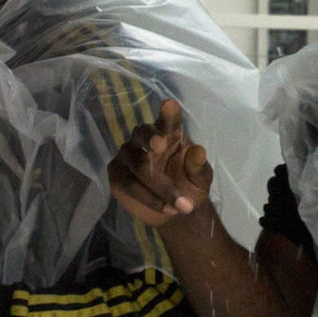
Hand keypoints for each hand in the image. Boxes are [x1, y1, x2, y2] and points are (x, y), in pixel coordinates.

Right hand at [109, 98, 213, 228]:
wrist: (174, 211)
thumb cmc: (189, 186)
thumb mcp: (200, 179)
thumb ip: (198, 166)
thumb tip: (199, 151)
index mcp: (170, 133)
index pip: (168, 120)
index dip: (168, 113)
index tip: (169, 105)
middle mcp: (145, 139)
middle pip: (142, 132)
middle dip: (150, 137)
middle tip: (160, 144)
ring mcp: (128, 155)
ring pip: (137, 165)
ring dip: (160, 186)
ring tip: (182, 205)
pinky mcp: (117, 175)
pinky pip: (129, 184)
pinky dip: (148, 198)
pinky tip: (166, 208)